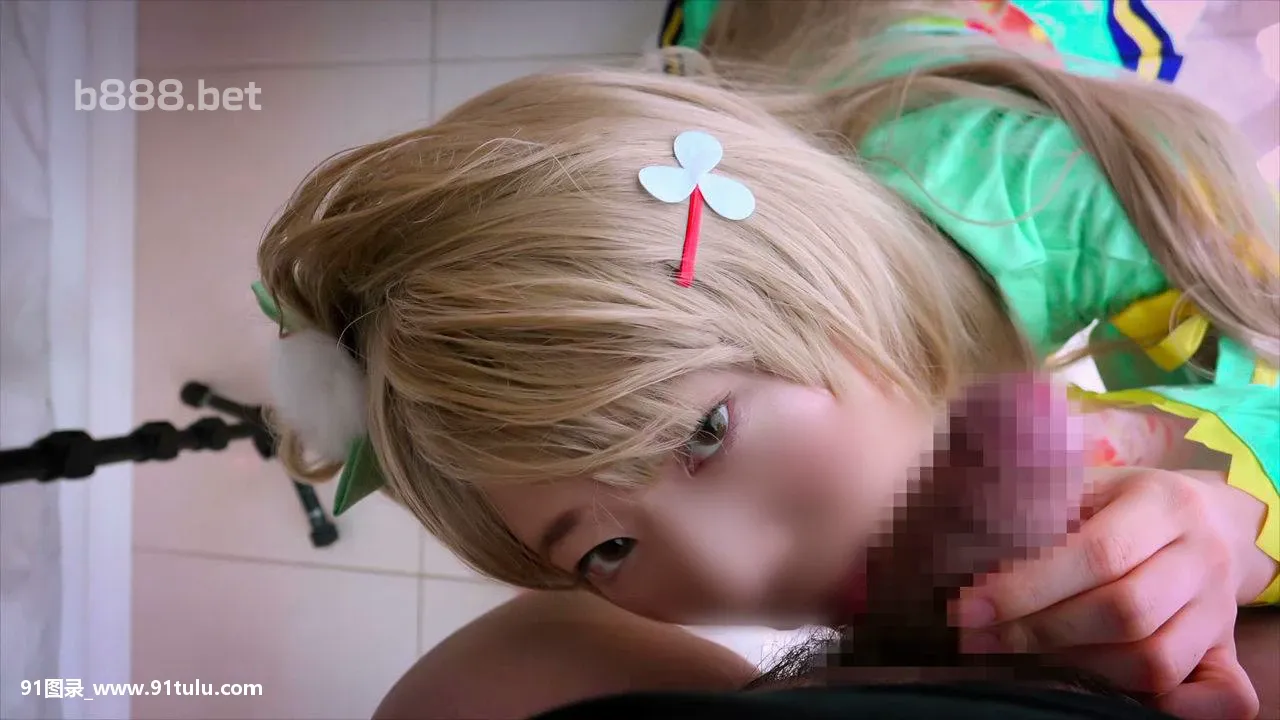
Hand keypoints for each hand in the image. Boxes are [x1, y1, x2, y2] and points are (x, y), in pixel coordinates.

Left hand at [951, 468, 1259, 718]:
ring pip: (1157, 660)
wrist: (1210, 520)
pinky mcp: (1230, 648)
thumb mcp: (1082, 485)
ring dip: (1082, 668)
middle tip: (983, 640)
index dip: (1026, 587)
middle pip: (1125, 612)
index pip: (1097, 554)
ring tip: (1026, 658)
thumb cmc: (1121, 503)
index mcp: (1162, 502)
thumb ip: (1034, 507)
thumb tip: (966, 552)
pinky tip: (1110, 695)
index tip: (968, 608)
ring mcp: (1221, 607)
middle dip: (1041, 631)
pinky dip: (1174, 708)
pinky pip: (1224, 696)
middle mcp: (1202, 555)